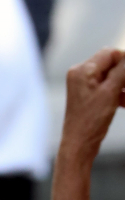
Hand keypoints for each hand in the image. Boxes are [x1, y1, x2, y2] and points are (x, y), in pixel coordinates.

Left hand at [60, 49, 124, 164]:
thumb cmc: (91, 121)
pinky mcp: (87, 97)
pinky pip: (106, 88)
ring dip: (124, 85)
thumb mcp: (111, 92)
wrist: (78, 146)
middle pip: (111, 64)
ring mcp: (82, 86)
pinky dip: (118, 93)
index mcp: (82, 70)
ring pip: (111, 77)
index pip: (110, 53)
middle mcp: (79, 74)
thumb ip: (123, 71)